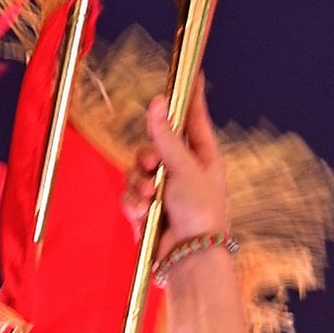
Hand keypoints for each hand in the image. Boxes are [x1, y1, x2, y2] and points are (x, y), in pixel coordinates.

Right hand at [131, 90, 230, 247]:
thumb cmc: (201, 214)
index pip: (193, 118)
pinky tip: (143, 215)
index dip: (189, 96)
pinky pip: (131, 196)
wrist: (189, 261)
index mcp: (203, 157)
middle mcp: (182, 171)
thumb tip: (158, 101)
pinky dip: (134, 204)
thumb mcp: (185, 170)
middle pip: (154, 144)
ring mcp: (164, 191)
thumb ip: (167, 137)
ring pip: (137, 171)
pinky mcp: (148, 211)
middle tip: (152, 166)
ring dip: (139, 184)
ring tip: (150, 200)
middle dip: (147, 156)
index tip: (191, 72)